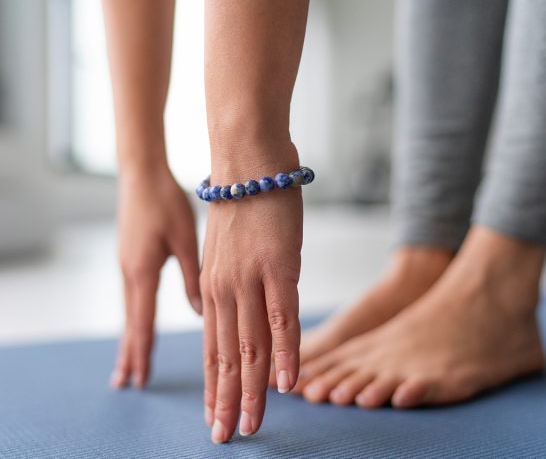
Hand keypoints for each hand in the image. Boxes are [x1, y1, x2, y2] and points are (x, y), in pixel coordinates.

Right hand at [111, 166, 201, 388]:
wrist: (142, 173)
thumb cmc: (166, 202)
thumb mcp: (185, 239)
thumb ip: (193, 277)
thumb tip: (201, 313)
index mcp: (143, 272)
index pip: (143, 321)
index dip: (143, 350)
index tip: (139, 377)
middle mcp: (130, 273)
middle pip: (131, 322)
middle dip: (131, 352)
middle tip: (126, 383)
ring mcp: (127, 265)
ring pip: (130, 310)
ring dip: (130, 337)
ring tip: (128, 362)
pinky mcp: (130, 257)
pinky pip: (132, 295)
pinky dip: (134, 316)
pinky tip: (138, 321)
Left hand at [200, 161, 301, 441]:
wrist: (248, 160)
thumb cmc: (245, 204)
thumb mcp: (231, 250)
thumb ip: (234, 283)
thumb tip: (242, 308)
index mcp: (212, 287)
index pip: (212, 348)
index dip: (214, 386)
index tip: (214, 415)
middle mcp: (224, 290)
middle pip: (226, 356)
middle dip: (226, 401)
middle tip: (225, 436)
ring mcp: (250, 280)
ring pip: (250, 346)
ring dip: (252, 391)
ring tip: (251, 425)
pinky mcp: (278, 267)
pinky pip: (282, 319)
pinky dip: (285, 354)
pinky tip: (288, 384)